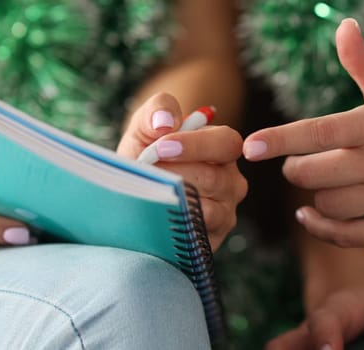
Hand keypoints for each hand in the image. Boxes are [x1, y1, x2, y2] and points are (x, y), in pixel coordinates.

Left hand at [116, 93, 246, 248]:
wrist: (133, 195)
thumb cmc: (145, 156)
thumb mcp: (145, 127)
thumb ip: (157, 110)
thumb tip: (165, 122)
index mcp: (222, 149)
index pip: (225, 143)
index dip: (195, 145)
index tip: (160, 147)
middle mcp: (231, 182)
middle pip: (214, 178)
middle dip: (175, 175)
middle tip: (146, 173)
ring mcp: (224, 213)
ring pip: (206, 209)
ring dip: (172, 201)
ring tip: (147, 193)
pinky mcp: (211, 240)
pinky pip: (197, 234)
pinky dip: (175, 224)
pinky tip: (156, 215)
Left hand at [243, 19, 363, 245]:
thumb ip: (363, 64)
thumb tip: (343, 27)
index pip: (321, 132)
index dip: (282, 139)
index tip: (251, 146)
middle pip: (312, 174)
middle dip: (297, 168)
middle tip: (300, 162)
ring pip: (326, 204)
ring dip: (316, 195)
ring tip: (328, 182)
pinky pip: (344, 235)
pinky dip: (321, 226)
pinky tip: (312, 214)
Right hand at [267, 272, 363, 349]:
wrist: (358, 298)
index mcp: (340, 310)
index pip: (326, 321)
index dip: (322, 336)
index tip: (329, 349)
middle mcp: (312, 332)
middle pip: (294, 342)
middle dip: (305, 343)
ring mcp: (304, 345)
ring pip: (284, 345)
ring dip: (295, 346)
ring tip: (309, 349)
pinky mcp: (302, 348)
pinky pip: (287, 348)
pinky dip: (293, 348)